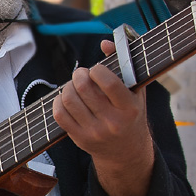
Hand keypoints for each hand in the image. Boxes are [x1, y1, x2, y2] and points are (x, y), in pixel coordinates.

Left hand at [52, 39, 154, 195]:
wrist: (126, 151)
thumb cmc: (131, 113)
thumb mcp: (136, 90)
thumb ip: (124, 63)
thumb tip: (105, 44)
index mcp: (129, 108)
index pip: (108, 82)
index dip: (97, 70)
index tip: (96, 69)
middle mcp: (112, 122)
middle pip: (84, 89)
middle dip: (79, 75)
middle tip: (81, 74)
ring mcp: (94, 132)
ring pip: (69, 100)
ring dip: (67, 86)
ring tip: (74, 85)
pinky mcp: (79, 138)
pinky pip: (60, 115)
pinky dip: (59, 101)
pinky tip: (66, 97)